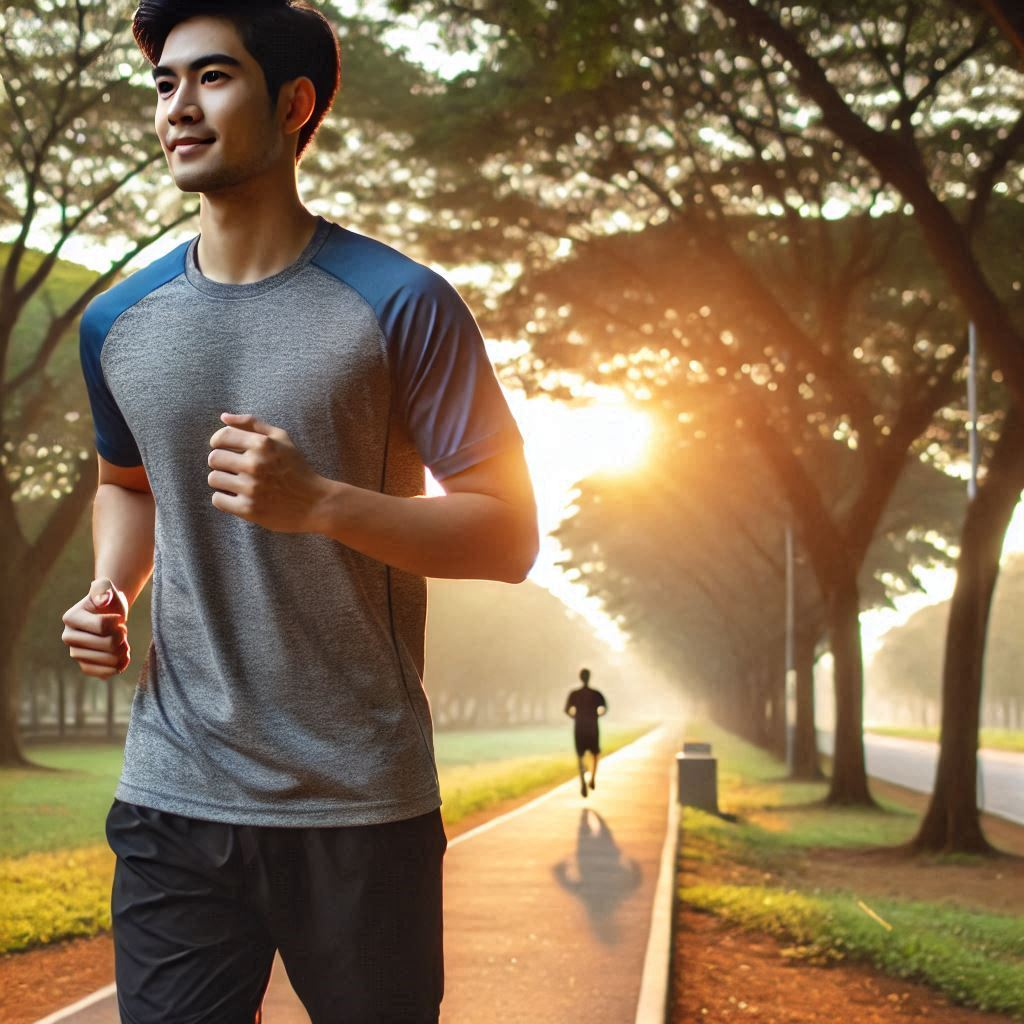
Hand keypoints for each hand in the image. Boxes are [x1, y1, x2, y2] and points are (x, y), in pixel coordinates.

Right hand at [61, 577, 129, 678]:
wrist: (110, 614)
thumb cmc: (108, 600)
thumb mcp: (106, 587)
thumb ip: (104, 588)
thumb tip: (103, 599)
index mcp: (70, 618)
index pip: (103, 626)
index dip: (118, 622)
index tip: (118, 618)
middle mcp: (68, 637)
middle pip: (108, 644)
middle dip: (122, 637)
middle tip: (122, 631)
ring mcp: (76, 653)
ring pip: (109, 660)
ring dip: (123, 651)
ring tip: (123, 643)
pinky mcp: (85, 666)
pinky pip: (103, 674)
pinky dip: (118, 666)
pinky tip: (122, 657)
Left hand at [207, 412, 325, 533]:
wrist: (316, 503)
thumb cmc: (297, 468)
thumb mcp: (282, 438)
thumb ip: (252, 424)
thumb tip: (223, 417)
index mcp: (263, 444)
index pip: (222, 437)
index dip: (217, 442)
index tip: (223, 448)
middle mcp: (255, 464)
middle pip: (214, 459)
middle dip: (222, 463)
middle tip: (235, 470)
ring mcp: (251, 488)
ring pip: (214, 479)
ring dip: (223, 481)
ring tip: (239, 484)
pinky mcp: (248, 509)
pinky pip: (218, 500)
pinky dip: (225, 499)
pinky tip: (240, 497)